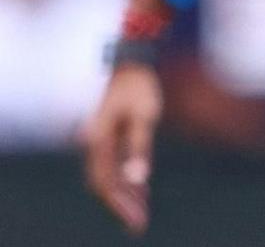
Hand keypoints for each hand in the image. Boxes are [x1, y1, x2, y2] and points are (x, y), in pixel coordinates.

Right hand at [84, 64, 161, 235]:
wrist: (132, 64)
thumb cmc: (140, 89)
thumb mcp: (145, 118)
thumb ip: (139, 148)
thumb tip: (138, 178)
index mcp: (97, 140)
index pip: (104, 182)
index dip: (118, 204)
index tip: (134, 220)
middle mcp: (93, 144)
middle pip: (103, 184)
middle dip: (120, 206)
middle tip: (138, 226)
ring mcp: (99, 141)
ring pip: (108, 177)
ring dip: (123, 196)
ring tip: (140, 215)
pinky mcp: (109, 138)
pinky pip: (114, 166)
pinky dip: (126, 181)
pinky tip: (139, 193)